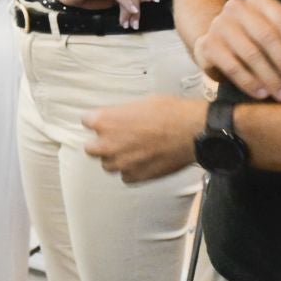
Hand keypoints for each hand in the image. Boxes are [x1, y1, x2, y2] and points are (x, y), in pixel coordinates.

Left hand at [84, 95, 205, 182]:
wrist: (193, 132)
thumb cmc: (171, 112)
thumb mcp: (140, 103)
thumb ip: (121, 114)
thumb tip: (118, 119)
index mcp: (104, 121)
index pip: (87, 121)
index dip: (98, 121)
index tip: (106, 121)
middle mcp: (107, 144)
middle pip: (90, 148)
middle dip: (101, 143)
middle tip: (116, 139)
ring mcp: (120, 163)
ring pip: (107, 164)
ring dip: (116, 158)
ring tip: (132, 151)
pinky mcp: (135, 177)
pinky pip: (125, 176)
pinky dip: (131, 170)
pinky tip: (142, 162)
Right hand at [194, 0, 280, 100]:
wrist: (217, 43)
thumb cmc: (257, 42)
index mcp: (260, 2)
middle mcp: (237, 8)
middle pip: (267, 36)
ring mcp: (220, 25)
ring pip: (251, 53)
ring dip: (271, 77)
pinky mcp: (207, 45)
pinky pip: (232, 66)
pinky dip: (249, 82)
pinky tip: (262, 94)